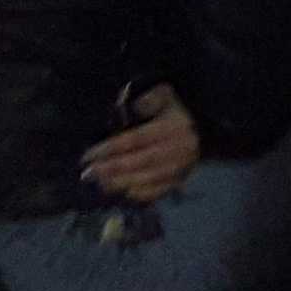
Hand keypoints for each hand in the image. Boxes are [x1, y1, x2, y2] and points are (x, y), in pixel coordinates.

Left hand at [81, 87, 200, 204]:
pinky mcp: (181, 180)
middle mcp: (181, 150)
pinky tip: (118, 190)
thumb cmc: (175, 111)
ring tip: (98, 182)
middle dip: (111, 169)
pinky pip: (158, 192)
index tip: (88, 155)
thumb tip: (136, 106)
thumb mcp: (166, 96)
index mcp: (175, 127)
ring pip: (148, 179)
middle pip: (141, 162)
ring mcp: (183, 167)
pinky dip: (137, 194)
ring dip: (120, 183)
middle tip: (88, 174)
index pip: (137, 139)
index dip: (111, 148)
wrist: (202, 129)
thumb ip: (151, 98)